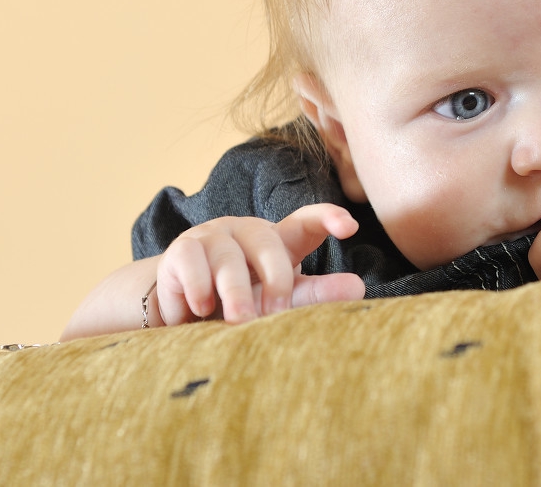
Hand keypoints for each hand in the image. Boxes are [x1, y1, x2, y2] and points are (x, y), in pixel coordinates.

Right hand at [155, 203, 363, 324]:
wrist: (180, 308)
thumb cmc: (241, 301)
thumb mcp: (278, 298)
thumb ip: (314, 294)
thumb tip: (359, 289)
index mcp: (277, 241)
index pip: (305, 221)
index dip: (327, 218)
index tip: (349, 227)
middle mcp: (246, 231)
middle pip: (268, 242)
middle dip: (275, 278)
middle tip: (275, 312)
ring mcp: (212, 236)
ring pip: (228, 257)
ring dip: (235, 293)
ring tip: (240, 322)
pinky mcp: (181, 250)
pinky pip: (192, 263)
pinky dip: (199, 289)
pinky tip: (200, 311)